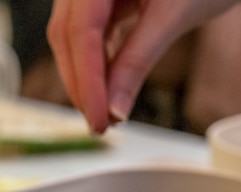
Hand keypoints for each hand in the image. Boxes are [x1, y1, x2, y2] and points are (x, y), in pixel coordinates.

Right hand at [47, 0, 240, 132]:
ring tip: (105, 113)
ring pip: (73, 38)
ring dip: (87, 79)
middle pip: (68, 35)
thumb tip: (114, 110)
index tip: (98, 118)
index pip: (82, 30)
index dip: (87, 80)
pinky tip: (108, 88)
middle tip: (100, 124)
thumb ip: (138, 61)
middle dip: (82, 84)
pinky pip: (89, 35)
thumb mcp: (172, 17)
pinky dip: (97, 65)